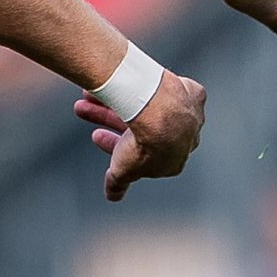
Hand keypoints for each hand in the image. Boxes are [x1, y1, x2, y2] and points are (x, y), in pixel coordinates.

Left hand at [72, 67, 205, 202]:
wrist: (163, 113)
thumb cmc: (145, 145)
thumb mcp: (124, 169)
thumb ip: (118, 183)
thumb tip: (113, 197)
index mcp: (173, 161)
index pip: (140, 154)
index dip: (115, 145)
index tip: (94, 135)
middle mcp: (186, 140)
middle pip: (141, 126)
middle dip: (107, 119)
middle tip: (82, 109)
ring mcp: (191, 117)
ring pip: (149, 104)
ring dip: (114, 100)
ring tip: (86, 92)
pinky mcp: (194, 95)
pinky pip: (173, 89)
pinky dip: (155, 87)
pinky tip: (131, 80)